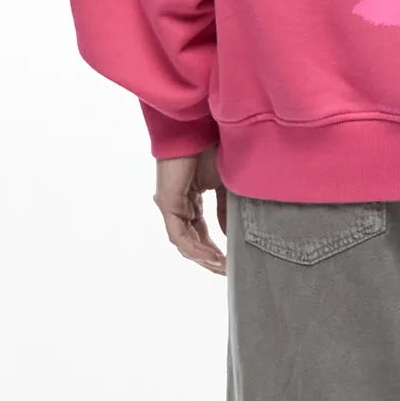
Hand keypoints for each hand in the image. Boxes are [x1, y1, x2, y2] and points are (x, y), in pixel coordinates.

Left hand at [156, 148, 226, 274]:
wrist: (197, 129)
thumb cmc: (210, 149)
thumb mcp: (225, 186)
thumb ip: (226, 210)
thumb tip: (231, 234)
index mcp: (192, 201)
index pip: (201, 233)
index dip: (216, 250)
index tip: (232, 262)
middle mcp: (180, 207)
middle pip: (193, 242)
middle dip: (210, 259)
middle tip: (228, 271)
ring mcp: (171, 206)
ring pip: (185, 243)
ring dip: (204, 258)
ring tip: (223, 268)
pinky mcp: (167, 203)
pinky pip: (179, 235)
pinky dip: (195, 249)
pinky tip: (212, 257)